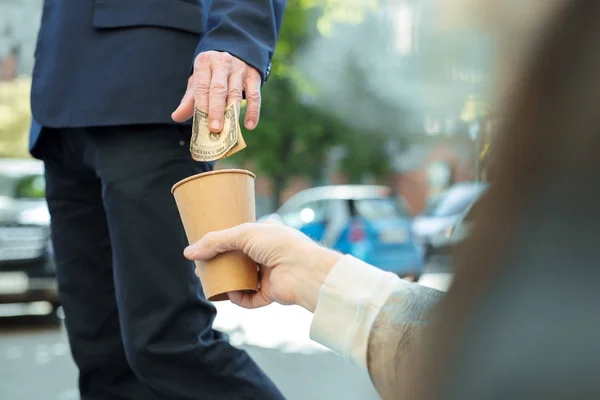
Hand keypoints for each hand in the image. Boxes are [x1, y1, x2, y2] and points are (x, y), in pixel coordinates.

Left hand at [172, 51, 262, 131]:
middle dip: (216, 111)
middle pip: (218, 90)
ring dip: (233, 114)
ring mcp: (239, 69)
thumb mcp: (199, 79)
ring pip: (235, 93)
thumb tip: (176, 117)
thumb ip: (190, 99)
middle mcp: (222, 63)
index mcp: (205, 63)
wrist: (236, 50)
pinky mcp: (254, 76)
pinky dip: (253, 111)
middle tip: (215, 129)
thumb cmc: (213, 71)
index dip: (202, 105)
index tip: (202, 124)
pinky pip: (254, 95)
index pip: (202, 87)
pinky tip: (250, 125)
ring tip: (230, 131)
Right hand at [183, 220, 341, 311]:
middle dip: (220, 265)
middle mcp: (268, 254)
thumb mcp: (244, 234)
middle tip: (202, 269)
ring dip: (227, 283)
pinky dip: (240, 298)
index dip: (222, 243)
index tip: (204, 248)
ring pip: (243, 280)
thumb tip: (189, 253)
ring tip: (211, 283)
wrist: (304, 270)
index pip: (239, 238)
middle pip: (238, 261)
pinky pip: (250, 298)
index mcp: (265, 235)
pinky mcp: (271, 293)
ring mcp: (270, 274)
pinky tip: (230, 295)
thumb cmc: (280, 245)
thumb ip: (215, 242)